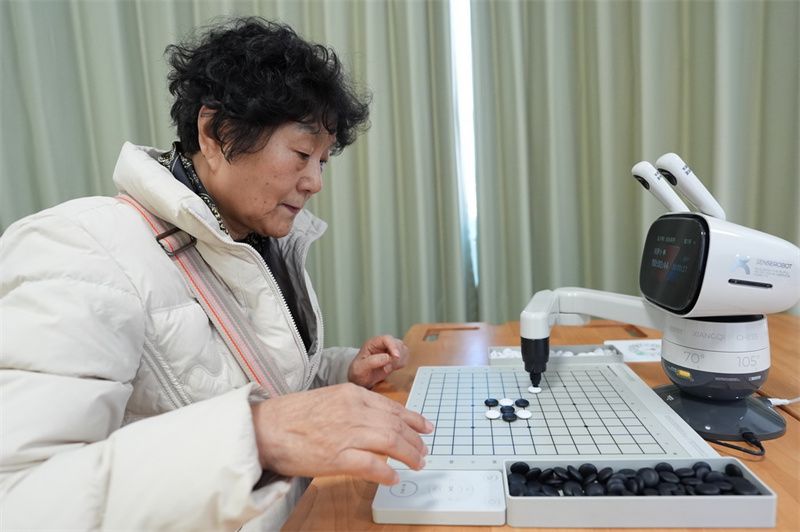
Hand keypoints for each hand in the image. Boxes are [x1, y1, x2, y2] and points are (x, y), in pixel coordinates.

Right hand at [251, 383, 432, 484]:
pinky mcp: (337, 457)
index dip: (413, 418)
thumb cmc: (290, 416)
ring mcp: (346, 433)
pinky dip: (387, 473)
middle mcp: (353, 410)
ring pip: (391, 442)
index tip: (425, 427)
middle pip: (397, 425)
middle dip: (415, 440)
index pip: (392, 406)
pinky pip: (373, 465)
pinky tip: (394, 478)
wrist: (264, 428)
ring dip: (409, 455)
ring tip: (417, 463)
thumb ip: (353, 407)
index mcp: (351, 394)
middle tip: (424, 451)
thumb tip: (376, 422)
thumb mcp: (328, 398)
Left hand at [347, 334, 408, 388]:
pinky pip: (405, 357)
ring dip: (399, 361)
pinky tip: (393, 368)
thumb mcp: (360, 369)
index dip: (393, 346)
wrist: (361, 380)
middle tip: (387, 368)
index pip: (386, 339)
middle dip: (396, 357)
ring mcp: (389, 350)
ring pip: (403, 350)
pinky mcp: (394, 357)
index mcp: (372, 344)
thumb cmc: (358, 373)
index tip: (396, 356)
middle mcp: (382, 345)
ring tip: (388, 369)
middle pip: (397, 343)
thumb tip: (386, 357)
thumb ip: (371, 362)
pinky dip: (402, 363)